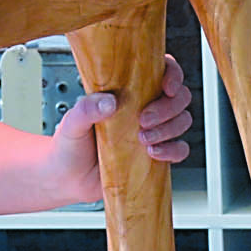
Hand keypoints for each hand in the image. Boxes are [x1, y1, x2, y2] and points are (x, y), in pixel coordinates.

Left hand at [46, 53, 195, 206]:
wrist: (68, 179)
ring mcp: (153, 130)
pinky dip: (172, 150)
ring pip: (182, 120)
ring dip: (169, 129)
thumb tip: (110, 101)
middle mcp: (144, 107)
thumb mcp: (72, 122)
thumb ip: (86, 108)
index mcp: (127, 91)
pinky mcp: (156, 154)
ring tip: (142, 138)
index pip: (160, 70)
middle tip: (143, 119)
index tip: (166, 86)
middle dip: (168, 107)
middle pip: (179, 96)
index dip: (172, 74)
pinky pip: (179, 149)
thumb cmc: (70, 144)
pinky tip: (153, 153)